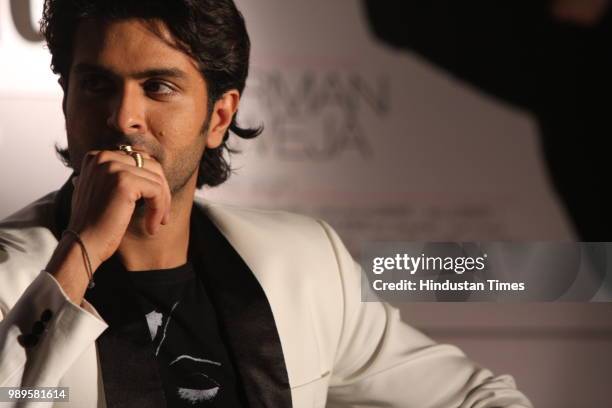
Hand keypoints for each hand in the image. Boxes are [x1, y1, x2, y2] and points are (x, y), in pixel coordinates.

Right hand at [67, 149, 171, 267]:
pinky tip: (152, 227)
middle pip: (152, 167)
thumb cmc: (94, 223)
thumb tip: (146, 164)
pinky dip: (159, 210)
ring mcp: (113, 167)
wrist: (82, 244)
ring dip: (163, 204)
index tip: (155, 206)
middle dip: (163, 192)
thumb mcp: (102, 190)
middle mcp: (104, 157)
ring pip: (157, 180)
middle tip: (163, 216)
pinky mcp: (125, 182)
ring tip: (158, 223)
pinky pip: (157, 191)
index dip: (153, 183)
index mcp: (98, 156)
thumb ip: (117, 175)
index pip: (141, 160)